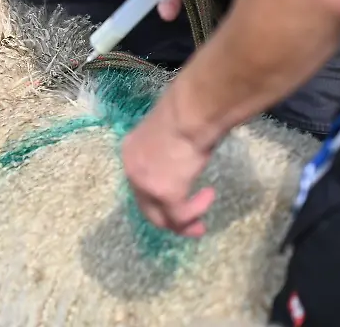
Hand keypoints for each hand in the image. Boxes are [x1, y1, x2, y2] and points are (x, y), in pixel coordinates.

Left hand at [121, 93, 216, 237]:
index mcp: (131, 151)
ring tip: (200, 225)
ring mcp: (146, 185)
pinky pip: (179, 215)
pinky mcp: (165, 194)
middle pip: (147, 206)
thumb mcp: (168, 132)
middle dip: (169, 219)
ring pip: (162, 217)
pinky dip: (195, 211)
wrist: (191, 112)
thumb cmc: (185, 113)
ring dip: (183, 223)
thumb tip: (182, 155)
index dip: (158, 196)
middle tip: (192, 226)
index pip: (140, 183)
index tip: (179, 199)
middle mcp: (132, 170)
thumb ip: (168, 148)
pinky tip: (208, 196)